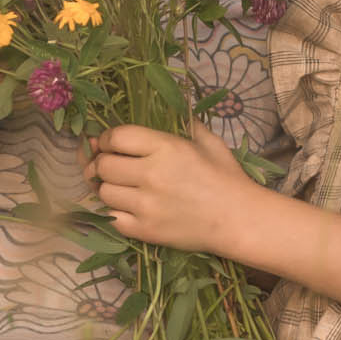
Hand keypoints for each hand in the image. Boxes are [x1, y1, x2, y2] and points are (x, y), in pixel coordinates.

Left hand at [90, 123, 262, 252]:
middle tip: (107, 165)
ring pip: (103, 192)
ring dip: (106, 187)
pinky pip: (111, 218)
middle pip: (104, 165)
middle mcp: (152, 174)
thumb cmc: (227, 178)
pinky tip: (123, 206)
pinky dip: (113, 211)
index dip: (105, 139)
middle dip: (101, 163)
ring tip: (117, 186)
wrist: (239, 220)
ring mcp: (146, 205)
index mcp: (166, 147)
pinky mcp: (145, 230)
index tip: (108, 143)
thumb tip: (169, 109)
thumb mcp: (209, 142)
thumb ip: (185, 124)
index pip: (116, 138)